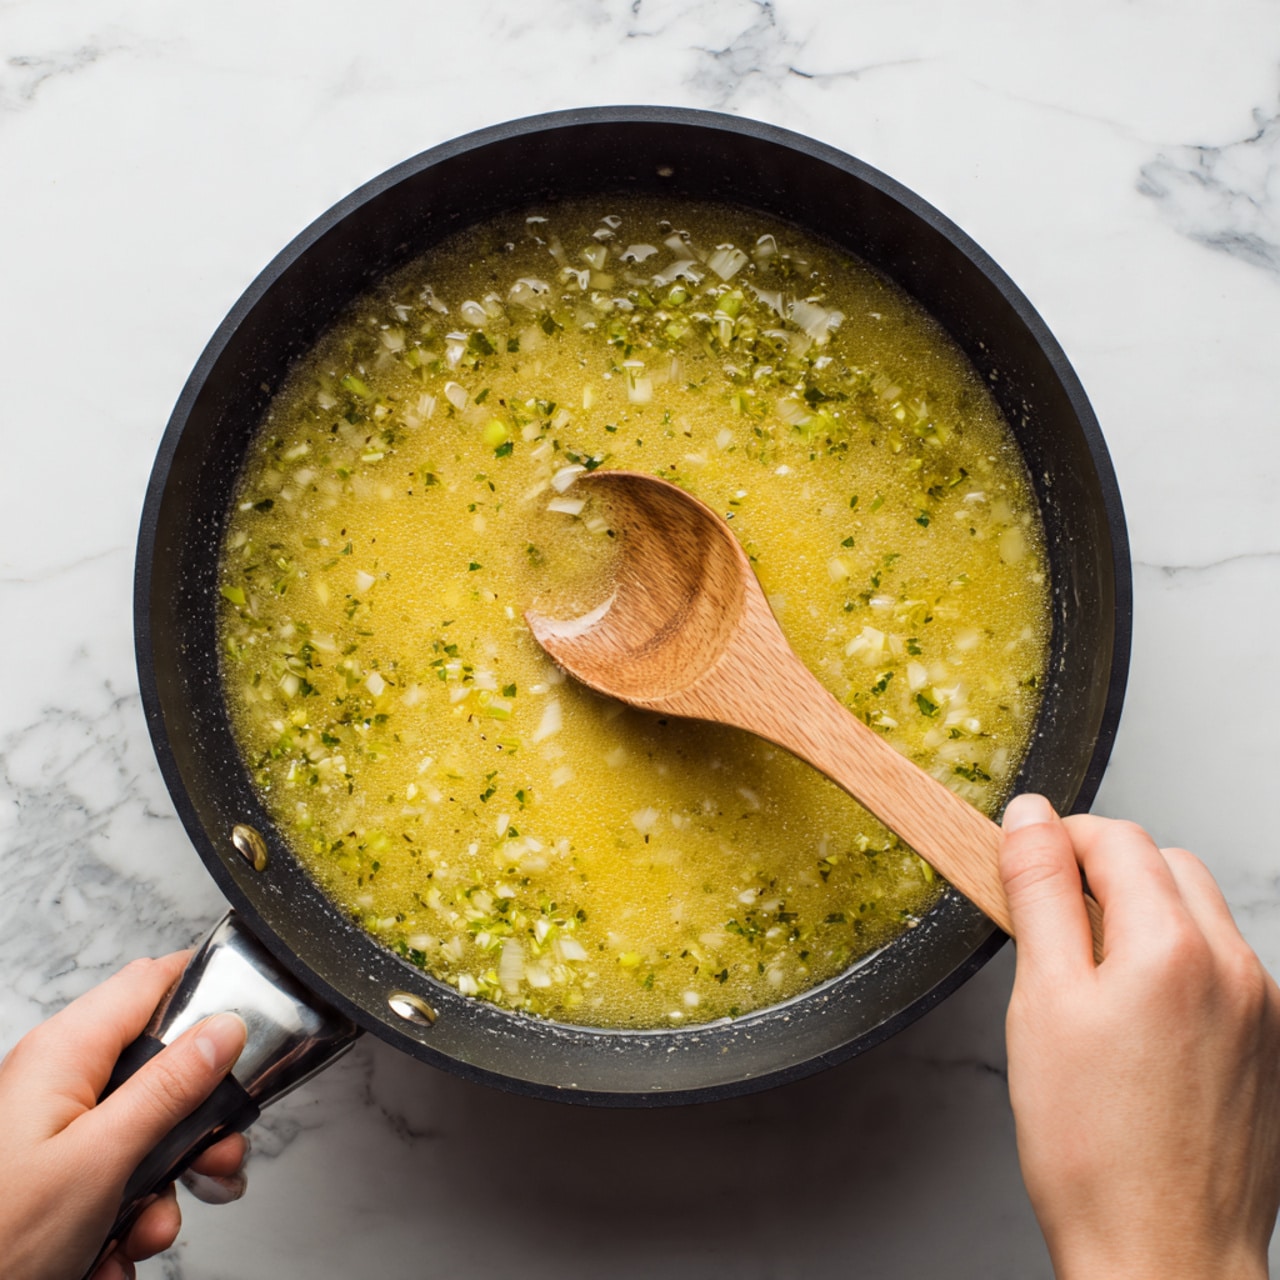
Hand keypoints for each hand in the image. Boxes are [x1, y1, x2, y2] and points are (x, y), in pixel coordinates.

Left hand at [0, 952, 249, 1279]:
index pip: (151, 982)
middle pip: (161, 1069)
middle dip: (197, 1123)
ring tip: (147, 1231)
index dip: (205, 990)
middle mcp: (58, 1082)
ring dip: (162, 1188)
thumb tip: (223, 1029)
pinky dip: (125, 1221)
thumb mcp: (101, 1159)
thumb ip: (170, 1087)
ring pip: (146, 1135)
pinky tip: (109, 1257)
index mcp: (64, 1053)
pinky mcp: (54, 1175)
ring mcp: (55, 1130)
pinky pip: (116, 1181)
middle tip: (216, 1156)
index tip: (253, 1020)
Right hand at [999, 794, 1279, 1279]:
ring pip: (1196, 911)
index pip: (1115, 837)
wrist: (1164, 1256)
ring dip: (1140, 913)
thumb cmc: (1095, 1149)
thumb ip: (1040, 893)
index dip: (1057, 838)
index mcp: (1175, 946)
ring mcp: (1262, 1008)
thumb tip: (1031, 819)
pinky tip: (1132, 1019)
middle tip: (1047, 917)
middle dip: (1102, 869)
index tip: (1020, 859)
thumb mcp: (1043, 1001)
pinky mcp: (1268, 1044)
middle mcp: (1235, 967)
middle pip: (1163, 863)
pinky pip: (1219, 965)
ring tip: (1087, 977)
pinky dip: (1173, 961)